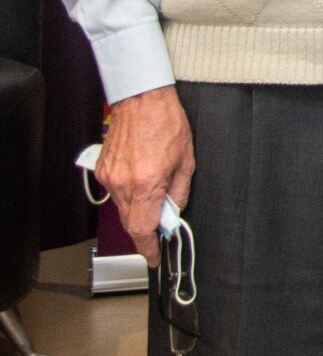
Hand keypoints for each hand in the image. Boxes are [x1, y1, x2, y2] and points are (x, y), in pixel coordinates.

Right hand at [99, 85, 194, 270]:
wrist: (142, 99)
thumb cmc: (166, 122)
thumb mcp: (186, 159)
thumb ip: (179, 191)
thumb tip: (173, 212)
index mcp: (146, 183)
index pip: (142, 229)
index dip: (148, 247)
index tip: (153, 256)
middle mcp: (123, 183)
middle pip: (130, 222)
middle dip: (146, 227)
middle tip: (162, 222)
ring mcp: (109, 177)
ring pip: (122, 208)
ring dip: (138, 208)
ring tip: (155, 191)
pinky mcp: (102, 170)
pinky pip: (116, 192)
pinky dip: (129, 193)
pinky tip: (141, 179)